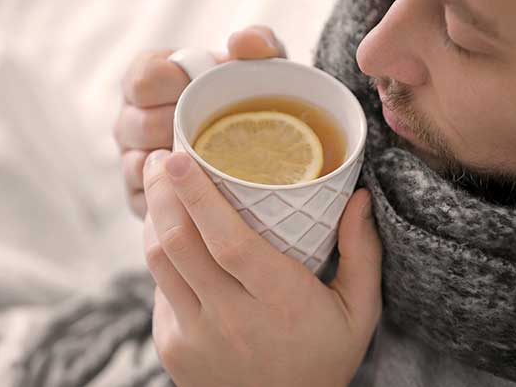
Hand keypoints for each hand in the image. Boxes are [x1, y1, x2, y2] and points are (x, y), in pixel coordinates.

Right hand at [115, 26, 286, 216]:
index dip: (175, 87)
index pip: (143, 80)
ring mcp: (133, 160)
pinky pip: (145, 203)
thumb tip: (241, 43)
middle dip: (178, 129)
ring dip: (176, 168)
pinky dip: (174, 201)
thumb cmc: (252, 100)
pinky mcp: (141, 198)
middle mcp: (131, 120)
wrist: (260, 148)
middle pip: (136, 126)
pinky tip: (202, 197)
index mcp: (148, 81)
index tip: (206, 93)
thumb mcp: (263, 69)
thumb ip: (260, 44)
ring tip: (211, 165)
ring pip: (138, 166)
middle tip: (215, 133)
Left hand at [143, 151, 381, 386]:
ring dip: (154, 217)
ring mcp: (194, 336)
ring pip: (158, 262)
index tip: (179, 157)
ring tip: (160, 187)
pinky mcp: (173, 346)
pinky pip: (159, 287)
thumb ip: (362, 253)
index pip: (228, 240)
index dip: (198, 195)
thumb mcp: (358, 310)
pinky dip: (163, 254)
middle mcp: (230, 319)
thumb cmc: (324, 357)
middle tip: (161, 158)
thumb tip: (359, 197)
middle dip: (162, 191)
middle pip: (179, 242)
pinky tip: (174, 236)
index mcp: (280, 301)